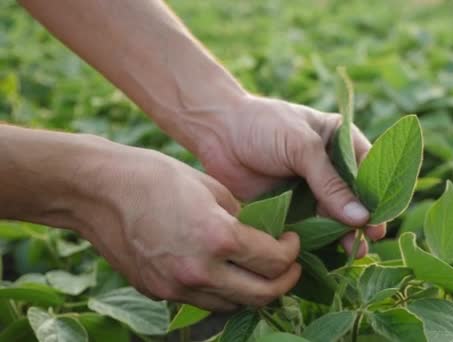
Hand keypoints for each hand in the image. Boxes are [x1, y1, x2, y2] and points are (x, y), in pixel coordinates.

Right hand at [75, 139, 300, 310]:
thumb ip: (241, 218)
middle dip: (284, 282)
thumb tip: (259, 236)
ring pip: (233, 305)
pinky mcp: (158, 293)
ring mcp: (177, 287)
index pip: (274, 262)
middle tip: (289, 266)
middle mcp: (200, 270)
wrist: (98, 190)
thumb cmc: (155, 177)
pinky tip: (224, 272)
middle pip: (261, 295)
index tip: (292, 241)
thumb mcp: (211, 186)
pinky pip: (203, 301)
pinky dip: (222, 292)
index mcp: (219, 237)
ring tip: (258, 271)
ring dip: (253, 291)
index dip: (292, 253)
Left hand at [188, 95, 386, 254]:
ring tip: (353, 251)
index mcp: (340, 140)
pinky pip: (311, 226)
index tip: (381, 216)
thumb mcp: (301, 147)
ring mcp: (310, 188)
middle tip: (371, 238)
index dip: (377, 193)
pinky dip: (320, 239)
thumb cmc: (262, 126)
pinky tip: (329, 252)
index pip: (369, 168)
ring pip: (335, 215)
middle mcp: (330, 166)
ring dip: (344, 232)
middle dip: (363, 217)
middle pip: (355, 196)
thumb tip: (361, 218)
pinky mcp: (291, 206)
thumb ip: (330, 183)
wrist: (217, 132)